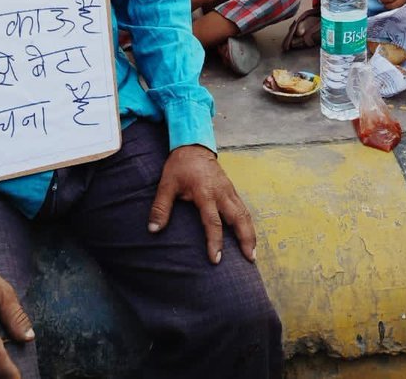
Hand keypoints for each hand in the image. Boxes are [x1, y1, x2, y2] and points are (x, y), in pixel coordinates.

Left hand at [148, 144, 256, 263]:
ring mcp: (229, 190)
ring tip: (252, 252)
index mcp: (205, 193)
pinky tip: (249, 235)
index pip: (213, 222)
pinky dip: (248, 223)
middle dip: (246, 238)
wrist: (193, 146)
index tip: (216, 259)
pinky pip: (243, 208)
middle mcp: (221, 193)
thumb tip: (153, 230)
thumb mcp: (166, 185)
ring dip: (251, 233)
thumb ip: (160, 208)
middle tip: (250, 258)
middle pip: (239, 218)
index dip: (215, 241)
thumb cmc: (180, 166)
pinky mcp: (231, 189)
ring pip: (245, 213)